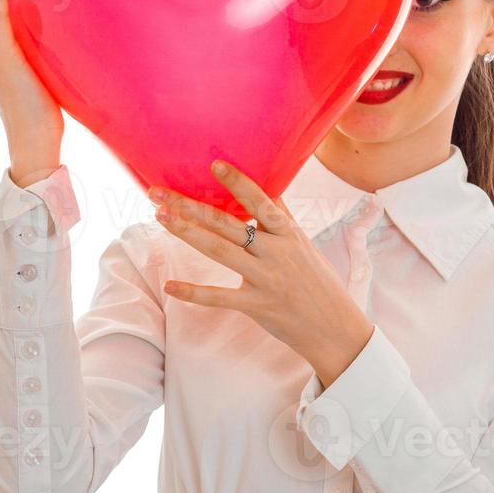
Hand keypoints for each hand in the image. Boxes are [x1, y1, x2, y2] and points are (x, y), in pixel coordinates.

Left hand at [149, 159, 374, 388]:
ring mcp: (265, 279)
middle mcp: (276, 252)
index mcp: (288, 233)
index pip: (260, 202)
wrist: (334, 327)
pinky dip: (193, 293)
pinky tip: (169, 287)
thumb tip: (269, 187)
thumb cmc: (317, 281)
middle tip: (159, 193)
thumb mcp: (304, 244)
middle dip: (191, 206)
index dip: (237, 183)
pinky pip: (220, 297)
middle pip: (228, 225)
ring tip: (161, 217)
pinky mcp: (257, 306)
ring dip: (187, 234)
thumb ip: (282, 218)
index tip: (214, 165)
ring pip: (220, 252)